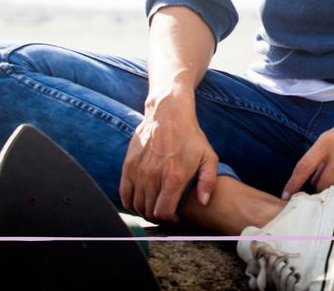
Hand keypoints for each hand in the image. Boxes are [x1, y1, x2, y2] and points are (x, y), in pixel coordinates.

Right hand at [119, 96, 216, 222]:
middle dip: (159, 216)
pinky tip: (139, 202)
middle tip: (165, 212)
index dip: (171, 220)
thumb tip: (204, 202)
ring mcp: (139, 171)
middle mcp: (154, 176)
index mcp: (174, 177)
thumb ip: (208, 181)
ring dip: (145, 210)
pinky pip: (124, 195)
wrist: (168, 113)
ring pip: (137, 205)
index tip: (175, 217)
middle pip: (150, 211)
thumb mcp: (208, 156)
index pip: (165, 213)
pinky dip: (130, 203)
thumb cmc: (190, 136)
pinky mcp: (128, 165)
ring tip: (154, 206)